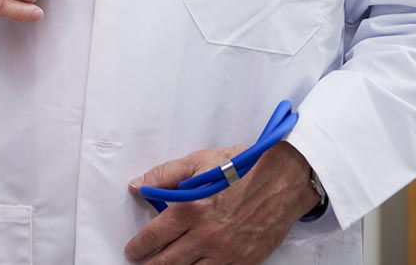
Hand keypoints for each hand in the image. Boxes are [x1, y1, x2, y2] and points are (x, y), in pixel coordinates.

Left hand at [124, 142, 317, 263]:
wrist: (283, 181)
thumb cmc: (240, 168)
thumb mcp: (198, 162)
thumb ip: (164, 175)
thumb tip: (136, 186)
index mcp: (192, 210)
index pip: (155, 236)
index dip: (139, 246)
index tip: (132, 250)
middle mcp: (207, 235)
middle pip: (169, 261)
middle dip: (151, 264)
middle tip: (141, 262)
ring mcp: (227, 252)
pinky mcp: (244, 261)